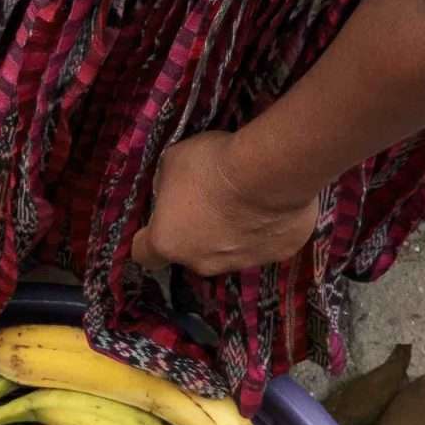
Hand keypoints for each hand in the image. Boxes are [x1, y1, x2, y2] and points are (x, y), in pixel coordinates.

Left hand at [132, 132, 324, 278]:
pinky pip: (268, 242)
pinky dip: (268, 228)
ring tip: (248, 200)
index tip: (159, 223)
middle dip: (198, 233)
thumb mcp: (172, 163)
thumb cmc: (212, 164)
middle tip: (212, 201)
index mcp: (167, 242)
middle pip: (192, 253)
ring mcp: (243, 262)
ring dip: (234, 232)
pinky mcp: (279, 254)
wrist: (271, 170)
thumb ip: (166, 184)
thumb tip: (171, 192)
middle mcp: (203, 262)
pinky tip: (275, 203)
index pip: (144, 255)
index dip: (149, 239)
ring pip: (231, 251)